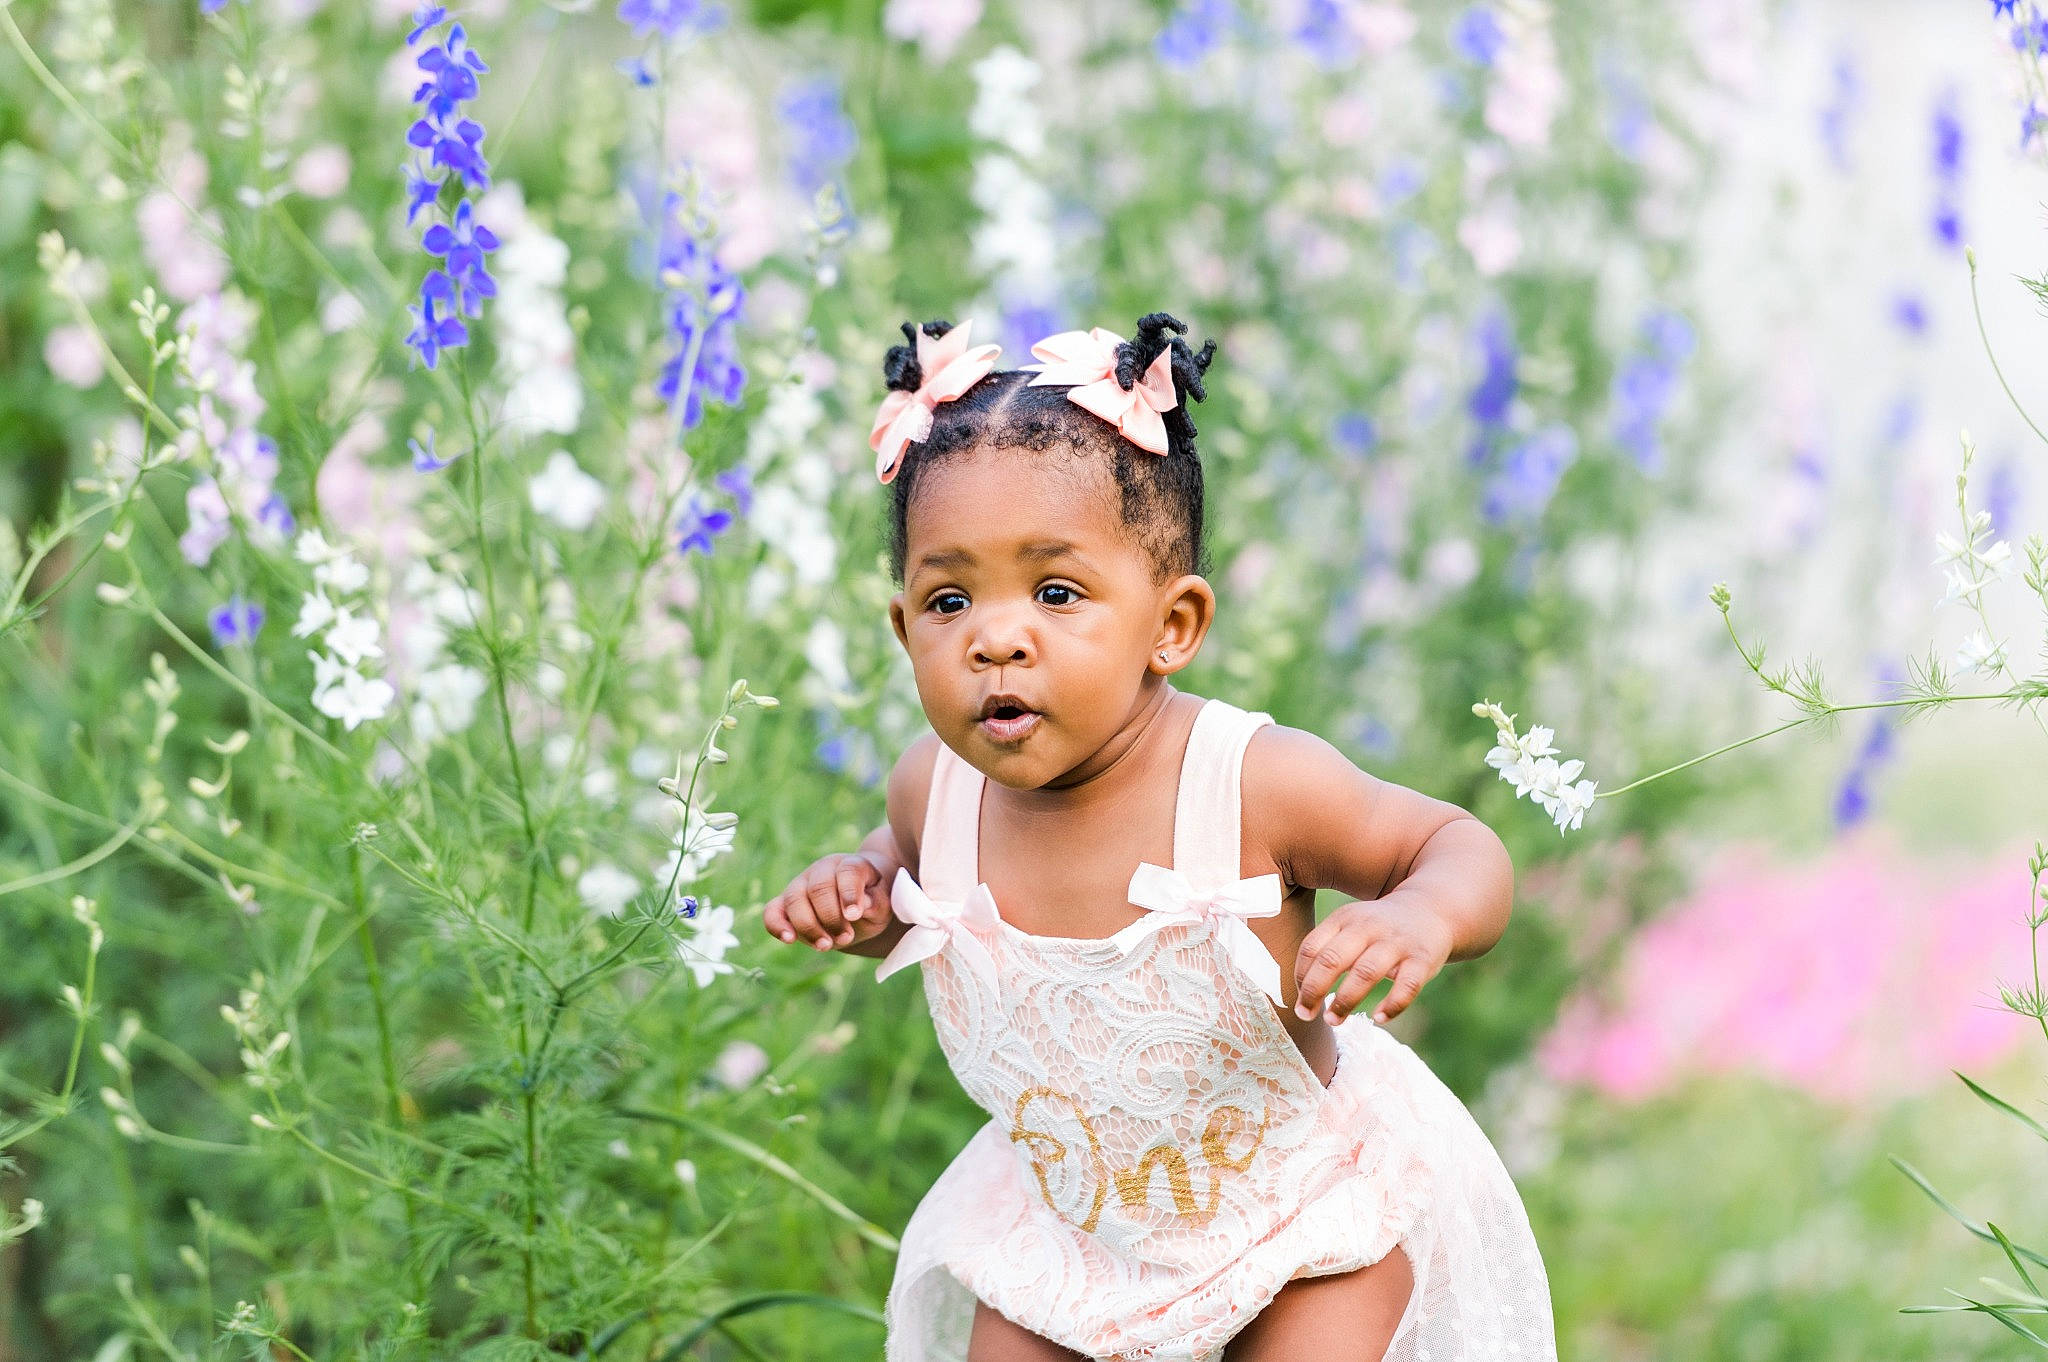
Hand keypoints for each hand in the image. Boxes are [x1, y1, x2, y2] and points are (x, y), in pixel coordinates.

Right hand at [764, 851, 894, 952]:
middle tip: (846, 938)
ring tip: (826, 945)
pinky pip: (772, 911)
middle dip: (831, 917)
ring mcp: (801, 884)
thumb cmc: (875, 899)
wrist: (860, 903)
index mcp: (850, 864)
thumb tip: (862, 906)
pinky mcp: (786, 903)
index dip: (850, 893)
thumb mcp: (886, 902)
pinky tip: (789, 939)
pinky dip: (777, 925)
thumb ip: (878, 902)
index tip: (854, 915)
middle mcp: (822, 870)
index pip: (848, 872)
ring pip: (794, 899)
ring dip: (809, 926)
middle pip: (819, 888)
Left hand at [1292, 892, 1453, 1024]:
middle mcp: (1368, 928)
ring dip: (1345, 1001)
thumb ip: (1325, 949)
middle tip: (1305, 1015)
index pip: (1311, 948)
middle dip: (1314, 991)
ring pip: (1366, 973)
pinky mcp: (1422, 960)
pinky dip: (1392, 1006)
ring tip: (1333, 1020)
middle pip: (1333, 960)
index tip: (1298, 1001)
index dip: (1299, 978)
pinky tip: (1378, 1018)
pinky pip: (1407, 987)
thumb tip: (1298, 992)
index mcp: (1344, 918)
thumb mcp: (1349, 925)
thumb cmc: (1378, 928)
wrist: (1431, 909)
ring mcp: (1396, 943)